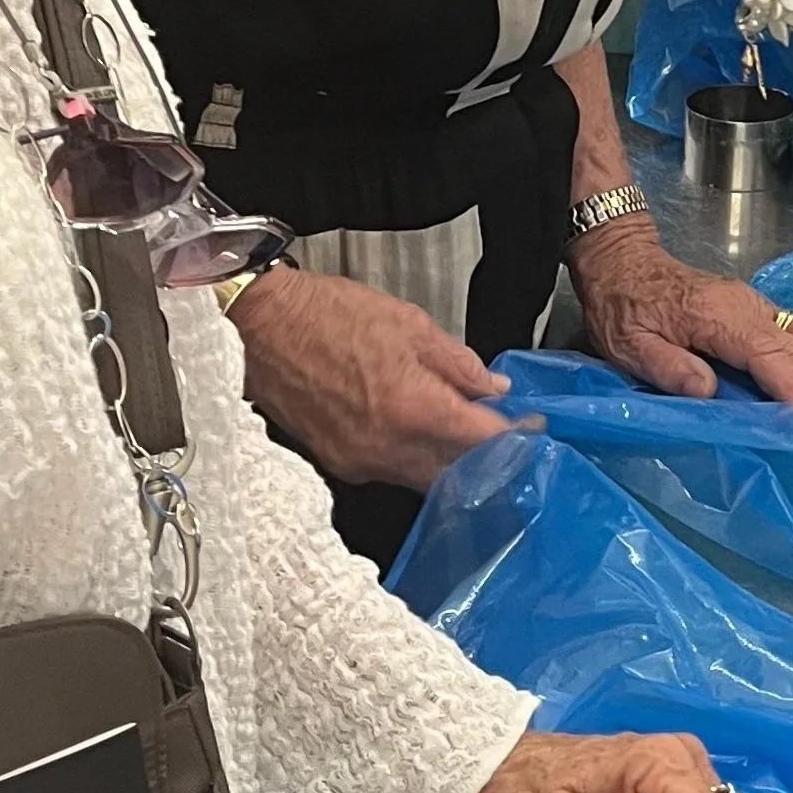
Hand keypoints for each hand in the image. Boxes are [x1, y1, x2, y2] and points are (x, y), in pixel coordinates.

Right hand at [235, 262, 513, 488]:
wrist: (260, 325)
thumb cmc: (327, 314)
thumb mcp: (410, 324)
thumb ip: (458, 363)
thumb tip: (492, 388)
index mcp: (412, 408)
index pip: (482, 440)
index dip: (514, 437)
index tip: (532, 428)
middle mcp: (387, 446)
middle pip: (456, 470)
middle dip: (486, 457)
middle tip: (505, 437)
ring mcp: (359, 460)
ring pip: (423, 477)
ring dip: (451, 462)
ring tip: (467, 434)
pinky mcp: (337, 462)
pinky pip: (390, 471)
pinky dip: (414, 458)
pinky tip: (422, 434)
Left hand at [571, 223, 792, 412]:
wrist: (621, 261)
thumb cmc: (623, 308)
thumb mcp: (629, 345)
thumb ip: (668, 368)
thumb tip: (707, 391)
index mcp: (715, 317)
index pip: (762, 354)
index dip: (791, 385)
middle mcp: (743, 306)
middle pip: (792, 345)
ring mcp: (752, 303)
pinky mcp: (753, 305)